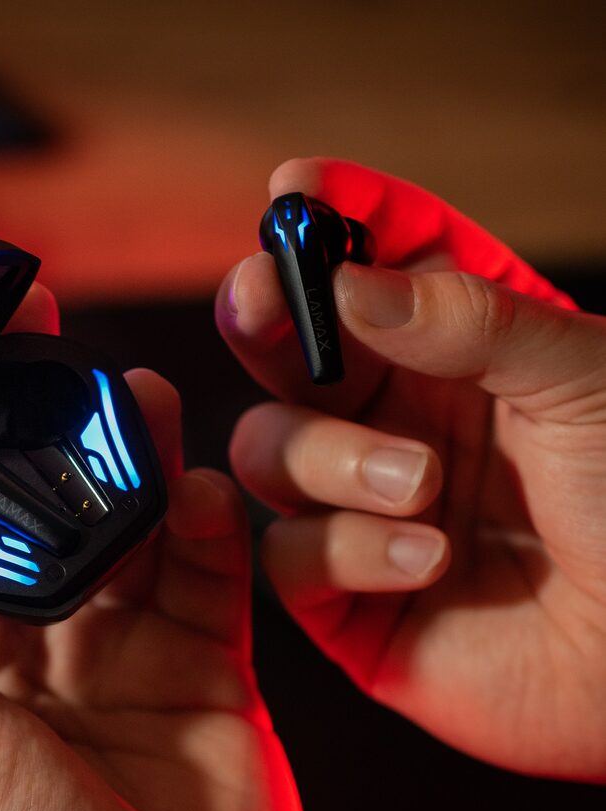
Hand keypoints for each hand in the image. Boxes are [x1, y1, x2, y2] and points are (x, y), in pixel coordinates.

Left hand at [0, 283, 308, 810]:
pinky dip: (211, 528)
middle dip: (51, 429)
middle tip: (57, 349)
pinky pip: (211, 577)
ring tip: (141, 397)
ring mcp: (127, 646)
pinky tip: (203, 492)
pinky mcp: (205, 664)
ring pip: (134, 525)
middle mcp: (40, 638)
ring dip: (138, 458)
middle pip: (47, 507)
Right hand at [216, 157, 605, 781]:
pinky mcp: (344, 594)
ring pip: (268, 451)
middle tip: (261, 299)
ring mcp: (360, 508)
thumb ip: (468, 320)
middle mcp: (392, 422)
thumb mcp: (585, 382)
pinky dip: (345, 550)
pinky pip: (288, 555)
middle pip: (287, 354)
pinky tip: (428, 559)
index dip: (327, 225)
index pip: (374, 270)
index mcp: (452, 356)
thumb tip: (349, 285)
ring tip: (421, 482)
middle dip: (265, 319)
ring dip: (329, 459)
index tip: (293, 191)